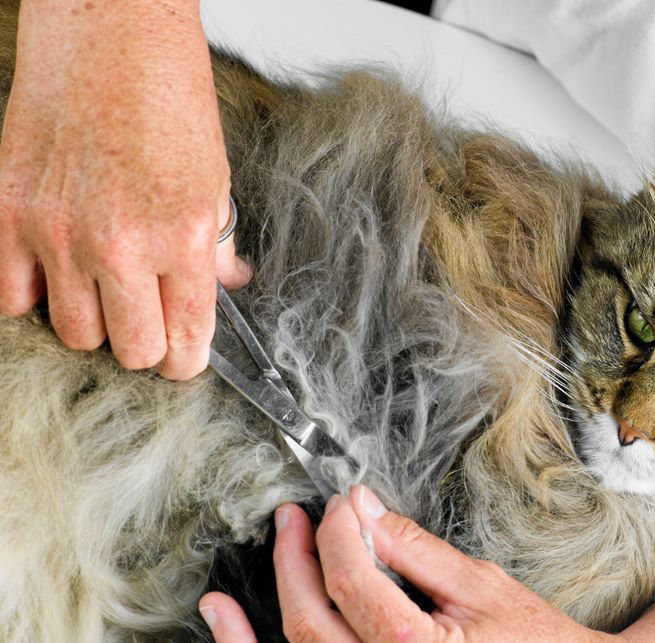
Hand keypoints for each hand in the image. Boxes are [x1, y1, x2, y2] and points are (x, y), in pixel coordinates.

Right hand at [0, 0, 249, 379]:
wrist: (109, 33)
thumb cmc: (168, 98)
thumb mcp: (215, 178)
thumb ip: (218, 244)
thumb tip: (229, 285)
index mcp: (186, 236)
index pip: (187, 339)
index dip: (187, 359)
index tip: (184, 356)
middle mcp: (121, 243)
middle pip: (131, 350)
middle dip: (145, 343)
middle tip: (147, 317)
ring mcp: (59, 231)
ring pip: (74, 333)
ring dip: (93, 319)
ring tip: (104, 285)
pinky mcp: (7, 215)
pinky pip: (11, 298)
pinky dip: (34, 294)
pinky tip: (57, 268)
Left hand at [200, 486, 607, 641]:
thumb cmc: (531, 641)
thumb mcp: (480, 588)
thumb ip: (415, 551)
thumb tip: (364, 509)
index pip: (352, 580)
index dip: (338, 533)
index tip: (341, 502)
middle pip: (313, 622)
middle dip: (296, 562)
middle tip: (293, 519)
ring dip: (254, 621)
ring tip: (239, 578)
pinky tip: (228, 623)